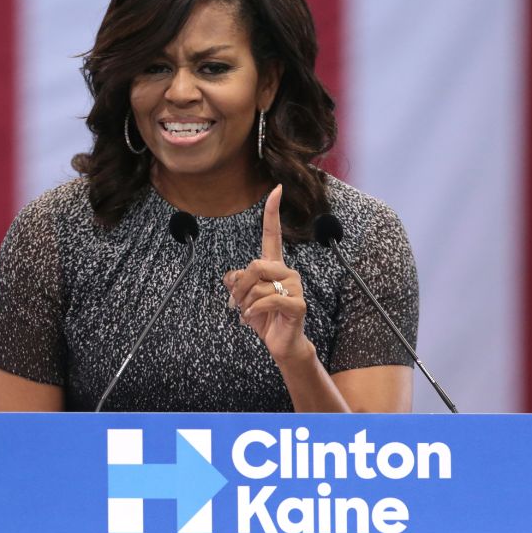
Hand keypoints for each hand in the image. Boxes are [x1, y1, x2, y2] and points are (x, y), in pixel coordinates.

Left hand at [224, 184, 311, 364]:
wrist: (281, 342)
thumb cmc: (264, 317)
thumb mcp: (242, 297)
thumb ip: (236, 280)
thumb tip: (234, 275)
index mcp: (274, 265)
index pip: (272, 234)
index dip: (273, 212)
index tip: (276, 189)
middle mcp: (287, 272)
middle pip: (254, 264)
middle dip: (239, 286)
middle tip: (236, 303)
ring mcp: (295, 287)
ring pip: (258, 286)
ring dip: (244, 303)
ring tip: (248, 314)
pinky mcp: (297, 304)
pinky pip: (267, 300)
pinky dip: (253, 311)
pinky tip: (251, 318)